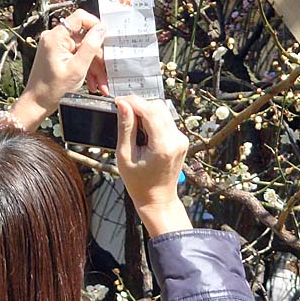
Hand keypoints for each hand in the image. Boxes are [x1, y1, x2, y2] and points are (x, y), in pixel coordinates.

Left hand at [10, 10, 107, 129]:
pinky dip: (85, 69)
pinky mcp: (58, 55)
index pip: (80, 18)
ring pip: (83, 50)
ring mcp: (56, 47)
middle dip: (97, 58)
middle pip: (84, 39)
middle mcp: (54, 38)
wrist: (37, 104)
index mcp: (56, 37)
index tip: (107, 37)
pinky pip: (76, 57)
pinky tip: (92, 83)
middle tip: (106, 73)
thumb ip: (91, 46)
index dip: (95, 25)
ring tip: (100, 85)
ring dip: (94, 67)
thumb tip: (101, 28)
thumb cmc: (53, 89)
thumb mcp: (78, 68)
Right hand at [116, 96, 191, 235]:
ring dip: (146, 112)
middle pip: (158, 107)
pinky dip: (152, 121)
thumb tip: (123, 105)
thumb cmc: (139, 183)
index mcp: (163, 145)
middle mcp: (176, 140)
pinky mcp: (180, 140)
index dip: (132, 102)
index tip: (118, 101)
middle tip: (122, 112)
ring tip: (132, 125)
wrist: (157, 199)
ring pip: (163, 111)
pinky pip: (166, 121)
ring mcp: (181, 139)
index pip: (150, 110)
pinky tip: (142, 133)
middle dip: (139, 105)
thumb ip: (125, 128)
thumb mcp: (125, 156)